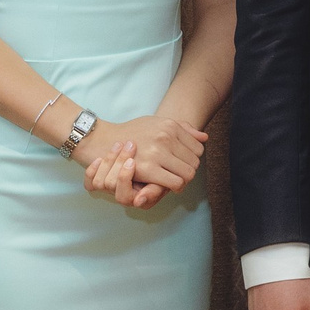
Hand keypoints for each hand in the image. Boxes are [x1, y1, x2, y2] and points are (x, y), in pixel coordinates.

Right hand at [78, 113, 205, 209]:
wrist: (104, 140)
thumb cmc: (133, 132)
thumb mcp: (157, 123)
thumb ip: (182, 128)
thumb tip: (205, 137)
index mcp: (170, 125)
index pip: (198, 147)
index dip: (193, 157)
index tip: (184, 162)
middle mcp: (165, 137)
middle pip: (195, 161)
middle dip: (190, 169)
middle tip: (180, 173)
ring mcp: (157, 152)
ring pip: (188, 173)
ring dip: (184, 179)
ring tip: (175, 179)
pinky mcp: (148, 169)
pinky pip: (176, 182)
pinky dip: (176, 186)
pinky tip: (169, 185)